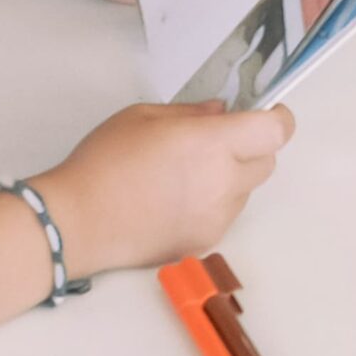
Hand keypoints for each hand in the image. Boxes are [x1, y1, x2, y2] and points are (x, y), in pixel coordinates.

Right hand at [36, 99, 294, 279]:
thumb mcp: (143, 116)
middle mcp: (223, 184)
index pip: (275, 131)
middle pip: (267, 162)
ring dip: (232, 177)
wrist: (77, 222)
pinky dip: (213, 203)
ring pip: (246, 191)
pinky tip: (175, 199)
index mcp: (211, 145)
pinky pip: (225, 215)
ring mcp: (217, 218)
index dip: (278, 118)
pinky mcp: (204, 242)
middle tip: (218, 141)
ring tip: (186, 173)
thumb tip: (222, 113)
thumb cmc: (104, 162)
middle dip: (252, 147)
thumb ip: (192, 113)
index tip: (268, 112)